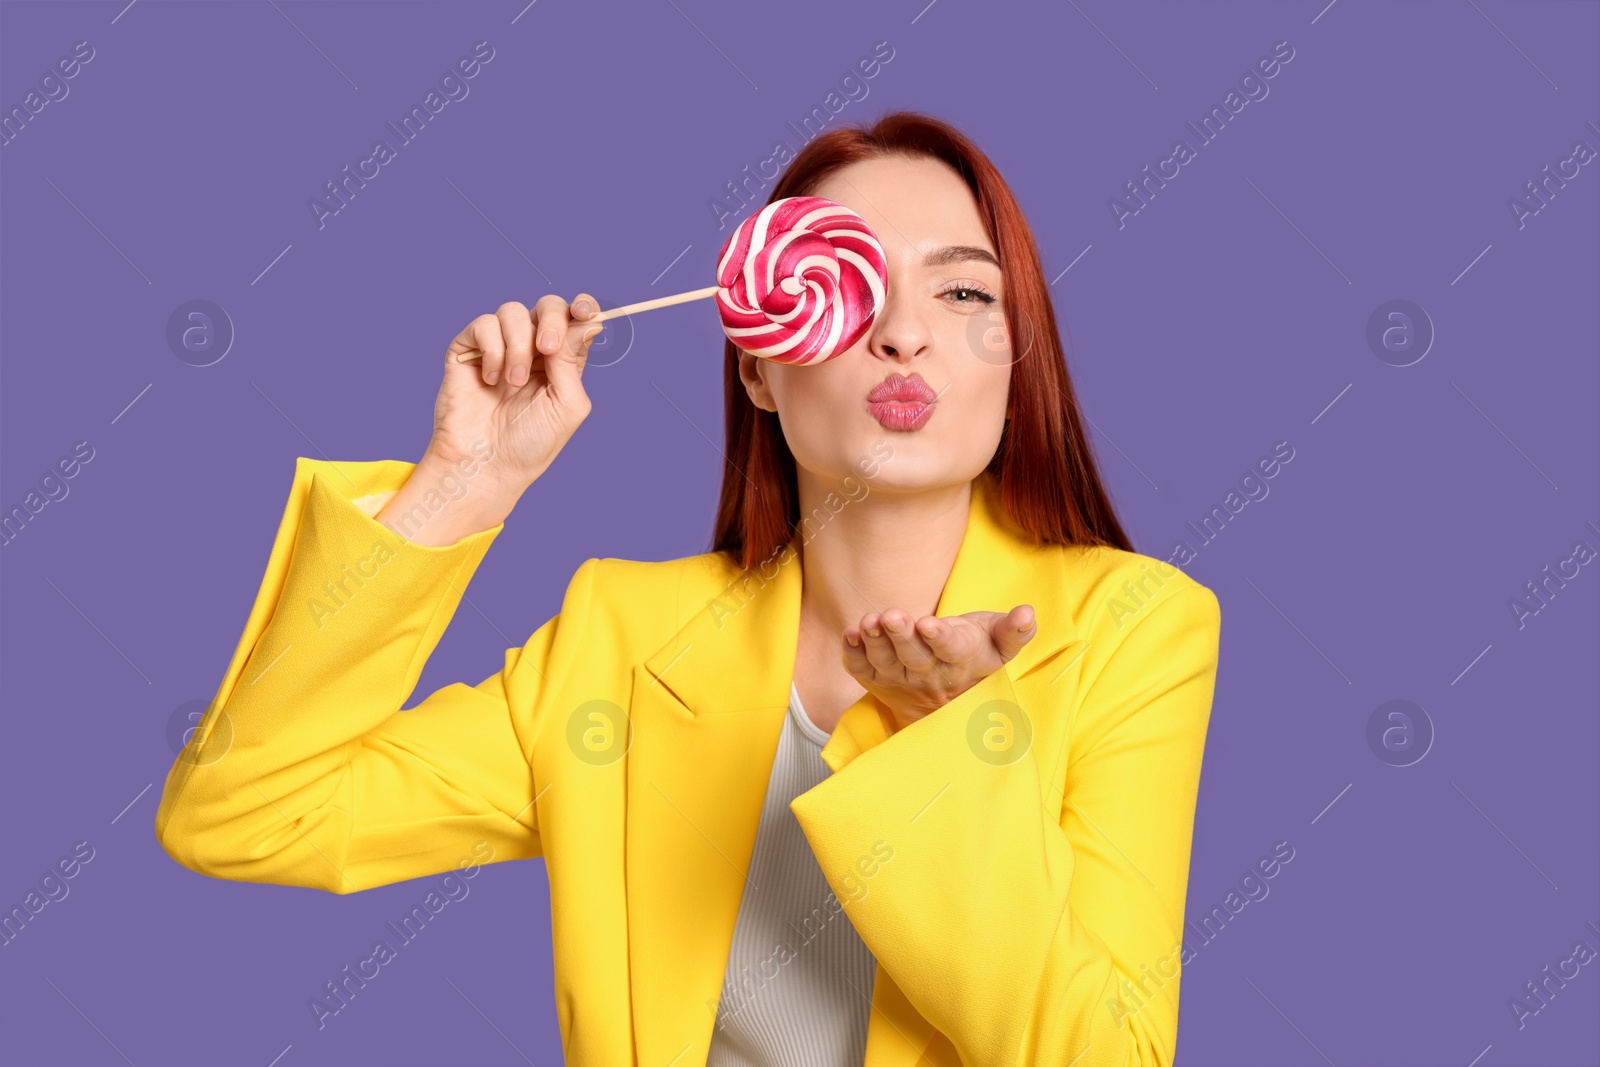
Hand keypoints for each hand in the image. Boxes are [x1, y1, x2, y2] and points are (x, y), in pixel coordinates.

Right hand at [431, 293, 605, 493]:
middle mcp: (531, 349)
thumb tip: (588, 322)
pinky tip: (491, 380)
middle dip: (551, 320)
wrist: (486, 464)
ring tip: (513, 382)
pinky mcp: (468, 350)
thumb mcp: (567, 404)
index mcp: (561, 361)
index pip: (575, 319)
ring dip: (518, 346)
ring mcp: (499, 347)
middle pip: (547, 306)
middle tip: (546, 350)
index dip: (582, 307)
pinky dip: (492, 350)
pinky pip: (484, 324)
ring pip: (513, 311)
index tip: (584, 312)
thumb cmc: (530, 443)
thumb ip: (574, 361)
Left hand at [842, 605, 1036, 729]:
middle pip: (913, 657)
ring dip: (874, 642)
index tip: (928, 624)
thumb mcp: (999, 645)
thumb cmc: (975, 654)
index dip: (939, 638)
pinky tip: (849, 634)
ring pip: (885, 663)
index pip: (949, 650)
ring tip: (869, 621)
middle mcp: (928, 673)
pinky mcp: (878, 680)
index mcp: (960, 660)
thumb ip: (1013, 631)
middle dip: (901, 636)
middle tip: (891, 615)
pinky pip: (862, 670)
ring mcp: (900, 678)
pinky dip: (852, 654)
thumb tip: (1028, 613)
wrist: (947, 699)